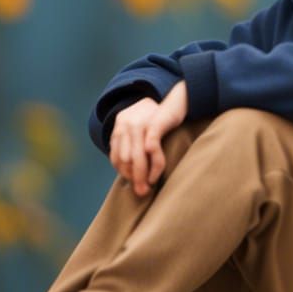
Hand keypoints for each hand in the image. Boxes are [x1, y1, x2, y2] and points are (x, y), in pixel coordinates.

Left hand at [109, 81, 187, 196]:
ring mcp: (139, 124)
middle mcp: (126, 125)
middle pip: (125, 160)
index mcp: (120, 127)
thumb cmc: (161, 120)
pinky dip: (153, 165)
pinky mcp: (154, 124)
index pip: (116, 157)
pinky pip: (151, 149)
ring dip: (142, 176)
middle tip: (142, 192)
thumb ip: (135, 146)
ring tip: (149, 187)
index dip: (124, 174)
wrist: (177, 99)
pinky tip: (155, 176)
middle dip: (134, 179)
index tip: (135, 184)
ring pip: (136, 158)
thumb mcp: (143, 131)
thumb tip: (133, 174)